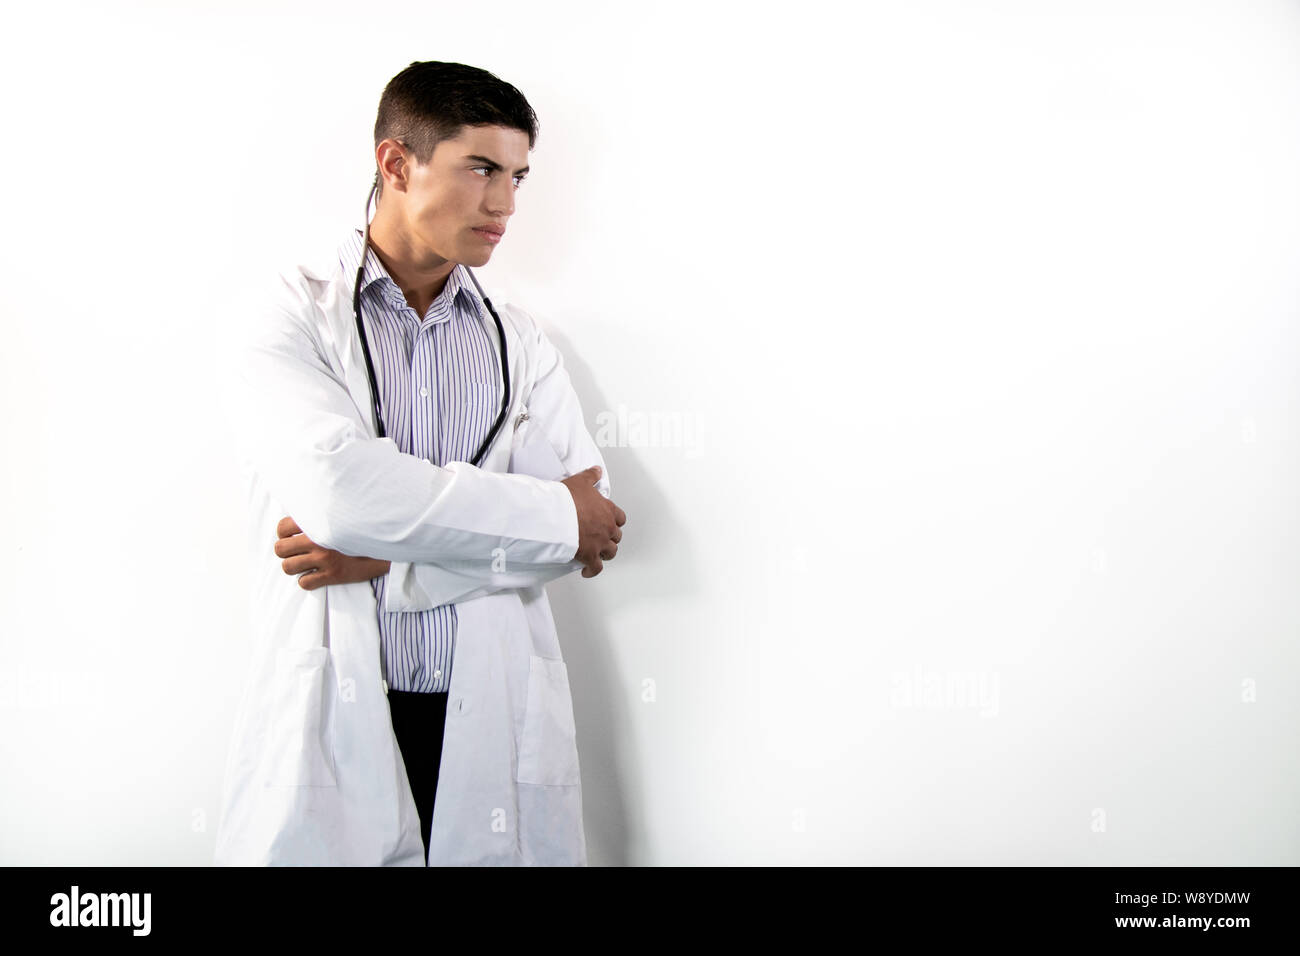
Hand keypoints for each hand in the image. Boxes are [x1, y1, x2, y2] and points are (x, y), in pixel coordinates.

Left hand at [273, 516, 390, 589]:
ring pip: (288, 567)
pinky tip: (316, 575)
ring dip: (294, 567)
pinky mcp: (332, 575)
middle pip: (280, 549)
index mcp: (319, 522)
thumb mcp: (342, 516)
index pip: (282, 527)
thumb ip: (321, 516)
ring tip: (304, 565)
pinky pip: (304, 583)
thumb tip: (299, 520)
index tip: (291, 538)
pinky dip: (307, 580)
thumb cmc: (362, 530)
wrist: (386, 545)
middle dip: (286, 552)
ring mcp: (324, 559)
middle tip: (296, 553)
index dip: (283, 534)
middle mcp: (318, 540)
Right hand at [559, 466, 625, 577]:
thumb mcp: (581, 482)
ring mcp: (600, 543)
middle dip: (610, 537)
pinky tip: (587, 572)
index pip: (620, 518)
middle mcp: (607, 527)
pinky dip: (592, 571)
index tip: (611, 522)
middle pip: (616, 536)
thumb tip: (597, 471)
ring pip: (611, 552)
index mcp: (608, 510)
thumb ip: (591, 476)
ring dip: (605, 553)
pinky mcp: (590, 555)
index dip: (616, 521)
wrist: (556, 515)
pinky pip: (596, 568)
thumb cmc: (567, 499)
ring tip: (599, 554)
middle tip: (603, 537)